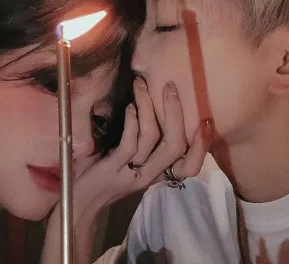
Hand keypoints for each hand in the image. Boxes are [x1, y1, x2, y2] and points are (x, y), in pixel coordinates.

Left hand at [72, 77, 212, 221]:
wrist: (81, 203)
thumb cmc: (104, 176)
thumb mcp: (130, 164)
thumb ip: (142, 145)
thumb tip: (148, 109)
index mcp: (157, 172)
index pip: (191, 165)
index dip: (203, 145)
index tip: (207, 119)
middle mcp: (150, 174)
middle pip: (176, 145)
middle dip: (175, 113)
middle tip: (170, 87)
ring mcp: (132, 173)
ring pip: (152, 137)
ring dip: (148, 107)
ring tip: (141, 86)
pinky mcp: (114, 169)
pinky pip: (129, 142)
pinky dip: (132, 121)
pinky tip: (129, 107)